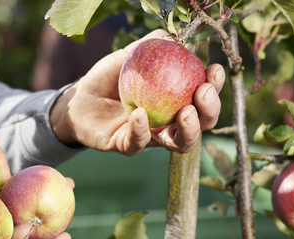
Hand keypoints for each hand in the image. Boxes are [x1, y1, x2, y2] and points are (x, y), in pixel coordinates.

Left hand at [50, 29, 223, 154]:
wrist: (78, 98)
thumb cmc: (108, 77)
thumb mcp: (129, 55)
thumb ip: (150, 45)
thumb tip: (174, 36)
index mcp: (174, 100)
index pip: (202, 98)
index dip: (214, 87)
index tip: (213, 71)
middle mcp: (168, 122)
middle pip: (201, 125)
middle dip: (210, 110)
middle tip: (203, 93)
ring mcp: (150, 137)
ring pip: (179, 144)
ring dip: (189, 130)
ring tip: (186, 111)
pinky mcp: (127, 146)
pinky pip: (139, 143)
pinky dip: (142, 130)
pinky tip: (140, 114)